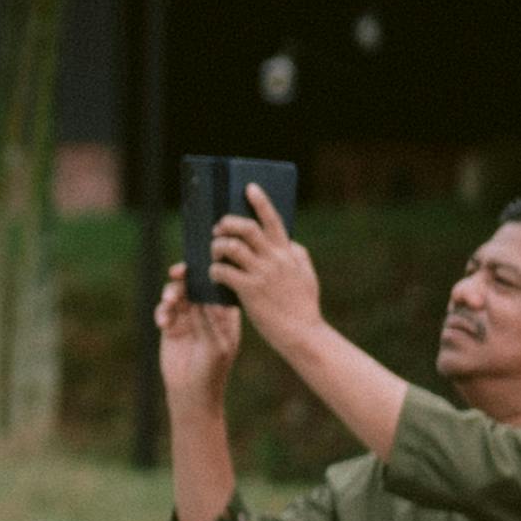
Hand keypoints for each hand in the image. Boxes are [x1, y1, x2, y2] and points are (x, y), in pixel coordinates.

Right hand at [151, 266, 243, 395]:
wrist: (191, 393)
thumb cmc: (212, 371)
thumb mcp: (217, 345)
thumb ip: (209, 321)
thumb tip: (202, 296)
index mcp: (225, 313)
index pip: (219, 285)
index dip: (211, 272)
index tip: (201, 263)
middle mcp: (207, 312)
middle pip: (196, 284)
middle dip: (186, 276)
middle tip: (178, 272)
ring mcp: (188, 318)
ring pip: (178, 293)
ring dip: (171, 293)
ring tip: (169, 302)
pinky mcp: (171, 327)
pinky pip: (164, 310)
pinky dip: (162, 312)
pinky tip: (163, 324)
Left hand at [208, 191, 320, 339]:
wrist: (302, 333)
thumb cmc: (303, 305)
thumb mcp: (307, 274)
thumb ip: (298, 255)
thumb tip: (288, 240)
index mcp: (288, 252)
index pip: (273, 219)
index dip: (260, 201)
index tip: (249, 188)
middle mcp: (275, 258)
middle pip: (247, 228)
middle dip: (229, 223)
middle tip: (219, 227)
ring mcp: (261, 274)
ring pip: (231, 247)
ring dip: (218, 246)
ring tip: (214, 251)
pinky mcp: (249, 290)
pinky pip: (224, 271)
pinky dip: (215, 269)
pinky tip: (213, 274)